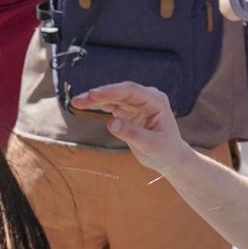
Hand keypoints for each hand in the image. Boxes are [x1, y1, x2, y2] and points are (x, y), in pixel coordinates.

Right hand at [71, 81, 188, 172]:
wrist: (170, 157)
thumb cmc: (165, 151)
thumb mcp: (150, 146)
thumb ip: (131, 133)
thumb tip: (110, 122)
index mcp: (156, 101)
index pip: (131, 91)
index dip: (111, 91)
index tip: (94, 94)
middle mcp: (146, 98)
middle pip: (119, 92)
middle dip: (99, 95)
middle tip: (79, 100)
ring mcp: (137, 104)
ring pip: (113, 98)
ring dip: (95, 100)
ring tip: (77, 102)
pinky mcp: (129, 111)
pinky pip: (111, 106)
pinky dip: (98, 106)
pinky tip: (85, 106)